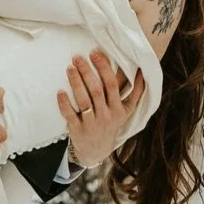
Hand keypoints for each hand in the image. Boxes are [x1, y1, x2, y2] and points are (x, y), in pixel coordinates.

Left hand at [58, 50, 144, 167]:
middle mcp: (107, 115)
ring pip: (84, 100)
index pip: (113, 85)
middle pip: (97, 90)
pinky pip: (70, 115)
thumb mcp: (126, 111)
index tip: (95, 53)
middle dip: (87, 72)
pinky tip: (60, 91)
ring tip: (70, 68)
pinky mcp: (78, 129)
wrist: (97, 150)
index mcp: (119, 108)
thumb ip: (135, 92)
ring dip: (76, 83)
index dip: (104, 68)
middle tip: (78, 57)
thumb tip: (143, 70)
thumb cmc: (111, 123)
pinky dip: (65, 103)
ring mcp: (92, 123)